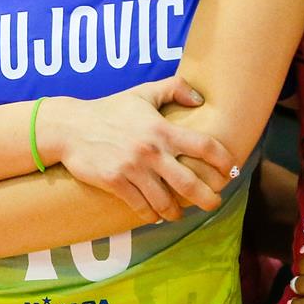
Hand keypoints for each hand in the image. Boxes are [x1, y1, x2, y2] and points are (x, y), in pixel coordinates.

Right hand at [39, 77, 234, 222]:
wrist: (71, 127)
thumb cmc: (110, 109)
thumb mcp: (143, 93)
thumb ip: (174, 88)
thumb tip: (200, 98)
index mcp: (162, 129)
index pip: (203, 145)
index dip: (222, 160)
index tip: (231, 170)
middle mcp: (151, 151)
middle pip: (189, 182)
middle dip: (207, 197)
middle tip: (214, 204)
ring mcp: (133, 168)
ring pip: (164, 200)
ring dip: (176, 211)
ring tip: (180, 215)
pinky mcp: (115, 182)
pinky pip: (139, 206)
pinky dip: (150, 214)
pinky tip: (155, 216)